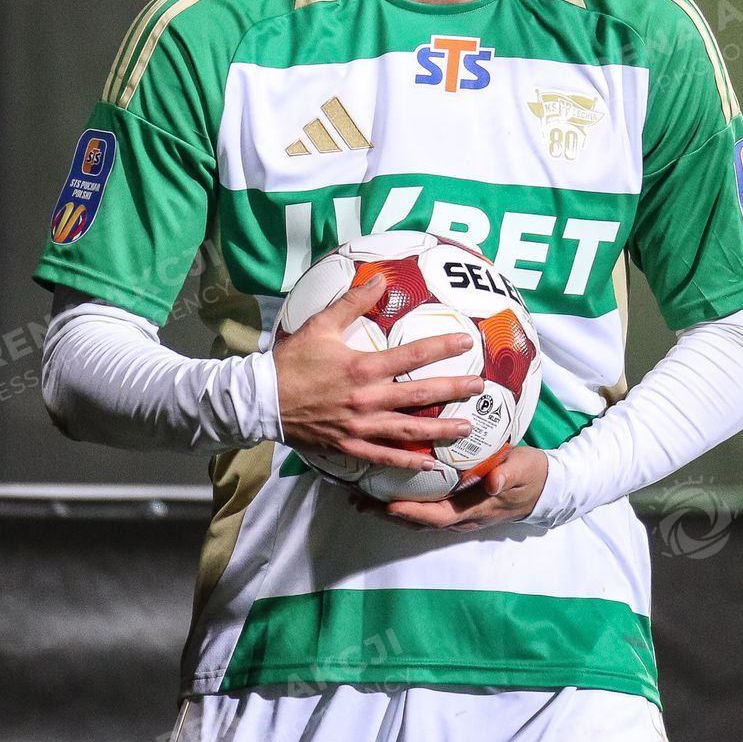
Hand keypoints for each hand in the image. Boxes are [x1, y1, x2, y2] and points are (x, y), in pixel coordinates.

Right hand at [272, 273, 485, 472]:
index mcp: (363, 368)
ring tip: (466, 428)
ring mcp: (360, 426)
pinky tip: (429, 464)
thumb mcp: (321, 325)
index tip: (467, 343)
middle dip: (454, 390)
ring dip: (440, 430)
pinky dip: (408, 461)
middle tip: (480, 388)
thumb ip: (353, 301)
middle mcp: (367, 399)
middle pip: (421, 395)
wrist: (262, 400)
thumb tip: (379, 277)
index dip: (442, 347)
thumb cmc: (292, 361)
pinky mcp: (349, 446)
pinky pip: (384, 457)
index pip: (413, 355)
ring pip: (409, 430)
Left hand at [363, 446, 549, 531]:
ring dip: (390, 511)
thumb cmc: (531, 475)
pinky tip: (386, 492)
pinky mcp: (456, 504)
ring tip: (362, 500)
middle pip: (420, 521)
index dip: (414, 512)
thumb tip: (492, 482)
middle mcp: (463, 516)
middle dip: (389, 514)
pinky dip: (404, 504)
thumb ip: (508, 474)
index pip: (440, 515)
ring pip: (419, 517)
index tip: (390, 504)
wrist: (544, 488)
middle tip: (360, 502)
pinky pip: (425, 508)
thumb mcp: (524, 470)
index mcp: (476, 509)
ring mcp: (459, 513)